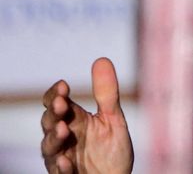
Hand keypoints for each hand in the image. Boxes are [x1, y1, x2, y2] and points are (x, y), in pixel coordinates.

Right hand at [41, 57, 133, 173]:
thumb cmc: (111, 150)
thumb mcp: (113, 119)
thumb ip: (107, 93)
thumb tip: (102, 59)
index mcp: (74, 119)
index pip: (56, 103)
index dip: (56, 94)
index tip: (64, 85)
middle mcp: (64, 137)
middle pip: (49, 122)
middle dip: (54, 113)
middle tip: (62, 105)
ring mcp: (62, 157)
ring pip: (49, 147)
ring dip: (54, 138)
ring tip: (64, 130)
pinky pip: (60, 173)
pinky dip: (61, 167)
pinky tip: (65, 161)